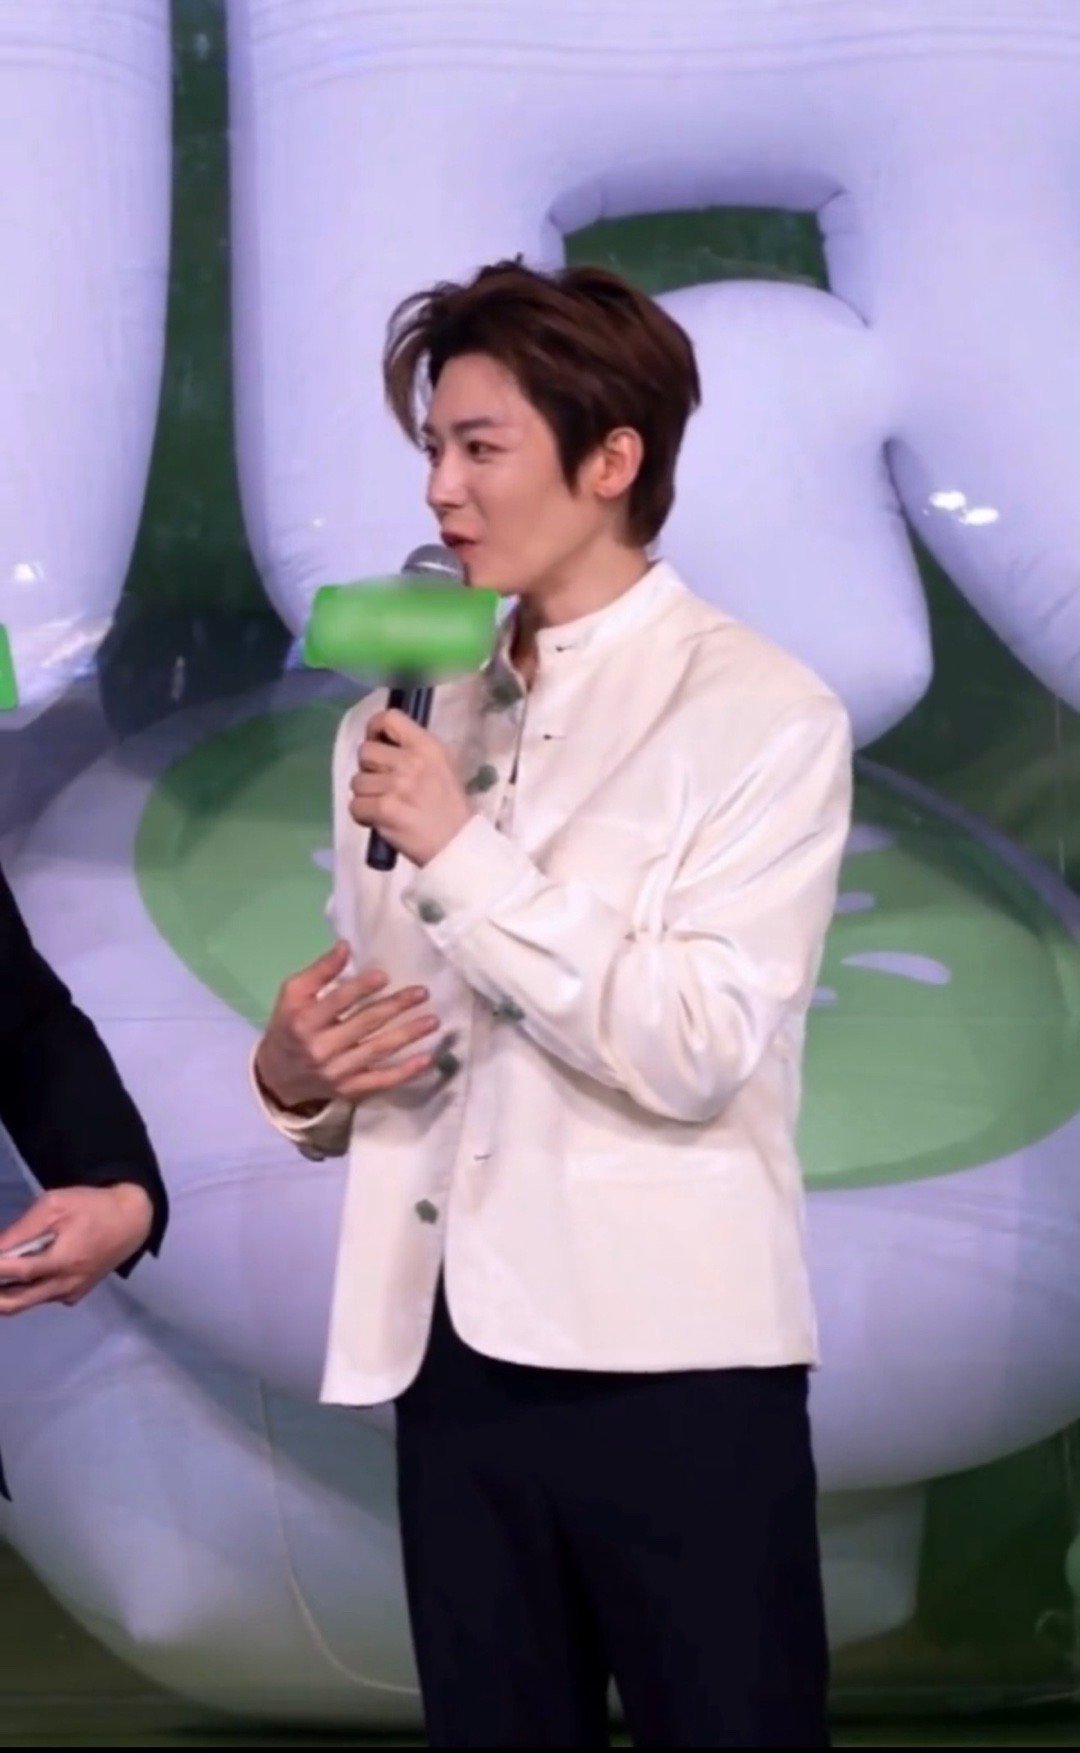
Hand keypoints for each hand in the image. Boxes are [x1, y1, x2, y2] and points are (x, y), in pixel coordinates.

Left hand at [0, 1184, 153, 1313]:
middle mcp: (65, 1285)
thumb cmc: (92, 1207)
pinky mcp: (76, 1294)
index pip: (17, 1271)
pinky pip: (43, 1298)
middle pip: (16, 1303)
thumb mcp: (55, 1205)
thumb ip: (23, 1228)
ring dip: (6, 1293)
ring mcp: (71, 1293)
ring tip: (2, 1273)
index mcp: (62, 1261)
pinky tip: (23, 1274)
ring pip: (27, 1302)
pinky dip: (27, 1290)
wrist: (132, 1221)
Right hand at [255, 940, 439, 1110]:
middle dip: (395, 1007)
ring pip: (377, 1051)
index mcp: (305, 1020)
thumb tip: (346, 946)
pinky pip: (380, 1081)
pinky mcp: (348, 1090)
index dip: (361, 988)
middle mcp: (321, 1048)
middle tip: (422, 993)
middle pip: (364, 1024)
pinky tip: (427, 1059)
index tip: (385, 976)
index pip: (337, 1002)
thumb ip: (319, 971)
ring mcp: (336, 1072)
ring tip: (432, 1021)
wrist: (277, 1075)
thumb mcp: (293, 994)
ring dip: (407, 1035)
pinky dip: (405, 1072)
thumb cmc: (289, 1024)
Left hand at [349, 708, 471, 866]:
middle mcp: (411, 761)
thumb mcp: (442, 767)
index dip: (374, 729)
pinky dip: (363, 815)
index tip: (376, 743)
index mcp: (427, 746)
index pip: (389, 718)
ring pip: (357, 781)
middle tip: (382, 785)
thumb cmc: (449, 808)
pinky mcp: (384, 809)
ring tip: (384, 806)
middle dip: (368, 769)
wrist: (457, 845)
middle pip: (364, 751)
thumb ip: (414, 751)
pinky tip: (379, 820)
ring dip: (366, 795)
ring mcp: (397, 785)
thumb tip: (382, 743)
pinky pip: (355, 805)